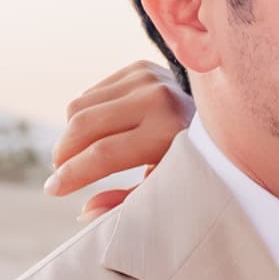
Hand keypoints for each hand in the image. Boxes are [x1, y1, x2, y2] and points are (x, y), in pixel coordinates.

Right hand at [47, 61, 195, 222]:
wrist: (226, 123)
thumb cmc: (194, 165)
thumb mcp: (168, 188)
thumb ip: (128, 201)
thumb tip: (84, 211)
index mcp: (166, 131)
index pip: (103, 154)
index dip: (72, 174)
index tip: (53, 190)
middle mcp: (156, 98)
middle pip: (83, 125)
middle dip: (62, 154)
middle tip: (59, 175)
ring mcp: (146, 78)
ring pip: (80, 106)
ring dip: (69, 136)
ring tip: (76, 158)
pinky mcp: (139, 68)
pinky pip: (91, 93)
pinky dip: (84, 116)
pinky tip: (96, 134)